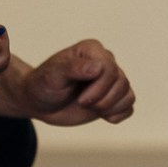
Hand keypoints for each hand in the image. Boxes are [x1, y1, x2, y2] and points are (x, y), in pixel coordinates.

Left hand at [17, 40, 134, 125]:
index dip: (100, 87)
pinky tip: (102, 115)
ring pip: (128, 94)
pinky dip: (118, 114)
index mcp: (92, 50)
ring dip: (110, 107)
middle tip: (82, 103)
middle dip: (103, 99)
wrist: (39, 101)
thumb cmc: (42, 85)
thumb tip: (98, 67)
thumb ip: (74, 68)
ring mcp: (110, 81)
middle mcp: (105, 62)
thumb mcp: (52, 75)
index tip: (81, 100)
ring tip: (91, 108)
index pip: (110, 68)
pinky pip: (128, 106)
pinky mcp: (112, 97)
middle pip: (122, 82)